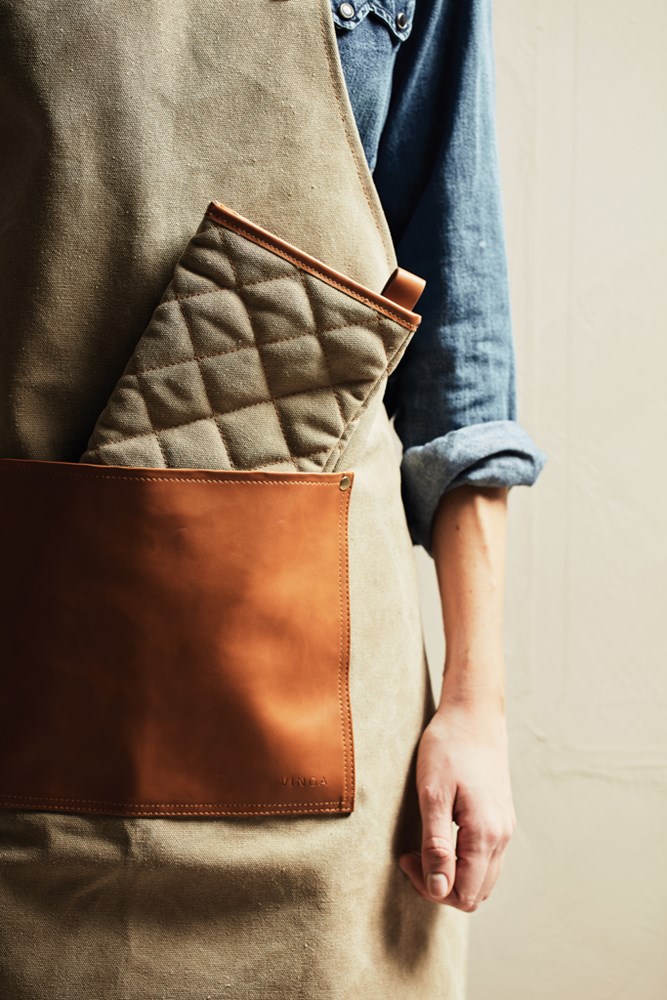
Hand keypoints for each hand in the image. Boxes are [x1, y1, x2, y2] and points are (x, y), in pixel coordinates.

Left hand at [398, 691, 515, 910]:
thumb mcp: (432, 795)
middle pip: (475, 893)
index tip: (407, 858)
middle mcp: (501, 837)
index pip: (463, 894)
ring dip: (452, 875)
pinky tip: (442, 837)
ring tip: (424, 847)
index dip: (430, 888)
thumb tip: (439, 889)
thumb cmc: (448, 748)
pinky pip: (486, 859)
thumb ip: (437, 845)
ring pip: (483, 878)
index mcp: (485, 834)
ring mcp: (504, 827)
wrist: (473, 714)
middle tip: (412, 856)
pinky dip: (464, 862)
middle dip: (440, 886)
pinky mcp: (501, 817)